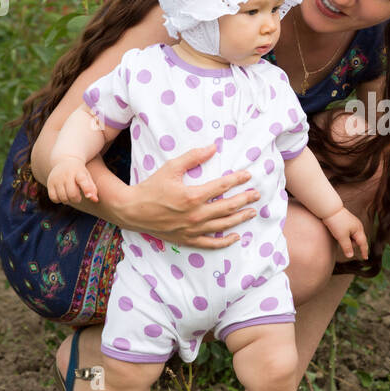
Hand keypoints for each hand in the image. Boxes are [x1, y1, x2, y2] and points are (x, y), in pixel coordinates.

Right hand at [48, 158, 98, 204]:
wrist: (65, 161)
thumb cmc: (79, 173)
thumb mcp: (87, 177)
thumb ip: (92, 189)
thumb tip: (95, 200)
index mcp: (79, 172)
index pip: (82, 180)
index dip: (86, 189)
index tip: (88, 196)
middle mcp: (67, 174)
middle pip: (72, 193)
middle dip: (76, 199)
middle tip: (78, 197)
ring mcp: (57, 178)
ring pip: (63, 197)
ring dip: (68, 200)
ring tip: (70, 195)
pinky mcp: (50, 183)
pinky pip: (53, 198)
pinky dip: (58, 200)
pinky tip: (62, 195)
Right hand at [125, 142, 260, 247]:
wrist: (132, 210)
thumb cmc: (151, 187)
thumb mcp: (171, 168)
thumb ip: (193, 157)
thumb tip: (213, 147)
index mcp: (192, 196)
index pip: (222, 186)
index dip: (237, 180)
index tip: (248, 175)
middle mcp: (195, 214)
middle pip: (227, 207)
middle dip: (245, 199)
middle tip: (257, 194)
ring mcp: (192, 229)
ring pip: (223, 225)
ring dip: (240, 218)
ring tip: (252, 212)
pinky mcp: (187, 239)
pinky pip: (210, 243)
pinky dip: (225, 241)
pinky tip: (236, 236)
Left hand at [322, 206, 368, 260]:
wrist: (329, 208)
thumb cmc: (336, 222)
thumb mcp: (341, 237)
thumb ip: (347, 247)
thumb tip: (350, 256)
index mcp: (358, 230)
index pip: (363, 243)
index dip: (364, 251)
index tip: (365, 258)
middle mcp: (358, 226)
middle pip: (357, 240)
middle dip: (351, 244)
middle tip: (341, 240)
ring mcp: (353, 223)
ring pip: (352, 236)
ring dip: (347, 239)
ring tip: (338, 234)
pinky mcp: (347, 221)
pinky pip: (348, 232)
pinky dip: (344, 235)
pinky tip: (337, 232)